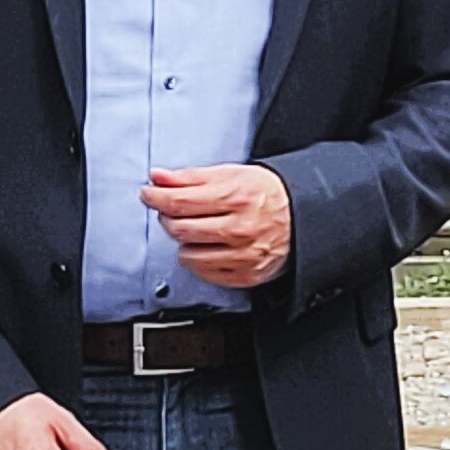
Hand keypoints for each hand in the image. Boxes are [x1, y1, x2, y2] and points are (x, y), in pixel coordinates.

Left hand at [142, 165, 294, 287]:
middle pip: (180, 228)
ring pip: (187, 255)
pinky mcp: (244, 275)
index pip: (180, 201)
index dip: (156, 197)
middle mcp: (239, 228)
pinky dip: (198, 260)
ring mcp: (242, 255)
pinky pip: (203, 273)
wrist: (300, 216)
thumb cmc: (265, 194)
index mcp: (236, 197)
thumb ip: (190, 177)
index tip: (148, 194)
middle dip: (168, 217)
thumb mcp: (231, 174)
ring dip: (183, 241)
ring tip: (196, 230)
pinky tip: (207, 247)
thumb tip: (159, 177)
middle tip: (173, 210)